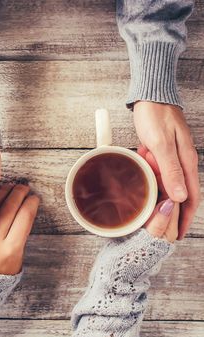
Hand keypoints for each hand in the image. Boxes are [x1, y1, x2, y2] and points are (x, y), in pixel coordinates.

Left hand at [0, 184, 39, 274]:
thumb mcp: (16, 258)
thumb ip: (18, 236)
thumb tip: (24, 209)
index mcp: (11, 251)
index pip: (25, 217)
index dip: (31, 203)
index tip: (34, 197)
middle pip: (9, 209)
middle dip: (19, 193)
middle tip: (23, 187)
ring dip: (2, 193)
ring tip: (9, 187)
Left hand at [134, 101, 199, 238]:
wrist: (150, 98)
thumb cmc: (155, 117)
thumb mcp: (162, 143)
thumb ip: (171, 169)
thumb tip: (181, 197)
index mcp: (187, 161)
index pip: (191, 196)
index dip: (186, 217)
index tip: (179, 233)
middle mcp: (183, 162)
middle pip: (184, 195)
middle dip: (178, 214)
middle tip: (168, 231)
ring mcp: (174, 158)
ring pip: (173, 187)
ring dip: (168, 203)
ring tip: (160, 218)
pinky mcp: (163, 154)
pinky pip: (163, 176)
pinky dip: (159, 188)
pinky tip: (151, 194)